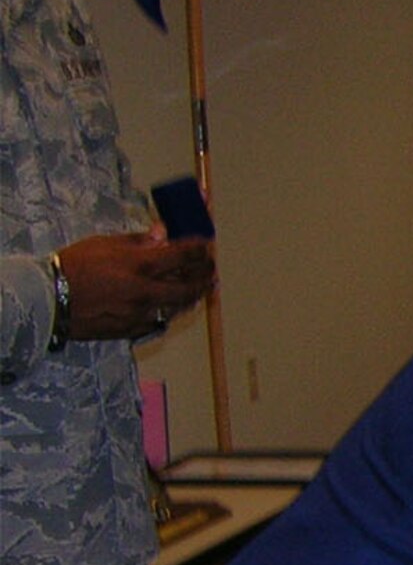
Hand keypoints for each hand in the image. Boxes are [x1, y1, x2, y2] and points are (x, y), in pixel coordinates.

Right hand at [59, 228, 215, 340]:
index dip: (199, 249)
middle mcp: (145, 292)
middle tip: (212, 269)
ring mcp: (140, 314)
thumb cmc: (73, 266)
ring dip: (193, 295)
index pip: (183, 256)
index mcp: (139, 266)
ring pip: (178, 306)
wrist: (48, 299)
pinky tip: (174, 304)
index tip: (205, 245)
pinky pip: (159, 320)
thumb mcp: (105, 244)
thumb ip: (139, 241)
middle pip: (189, 286)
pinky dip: (170, 310)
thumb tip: (164, 234)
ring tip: (203, 287)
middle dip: (205, 275)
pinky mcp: (132, 330)